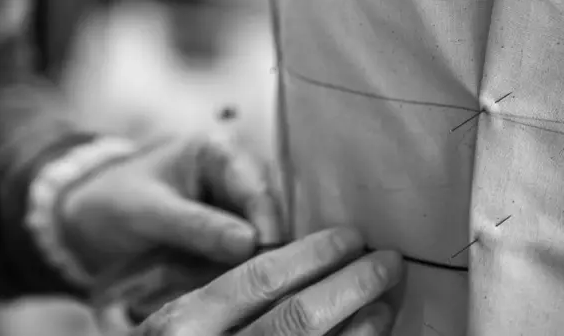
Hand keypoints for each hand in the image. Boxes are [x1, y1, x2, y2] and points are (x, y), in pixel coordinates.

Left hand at [58, 134, 283, 278]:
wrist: (87, 225)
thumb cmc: (114, 202)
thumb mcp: (148, 211)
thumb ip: (197, 225)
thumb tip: (250, 244)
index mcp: (217, 152)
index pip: (256, 187)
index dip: (267, 224)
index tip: (266, 257)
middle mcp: (235, 179)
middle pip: (268, 217)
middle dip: (262, 251)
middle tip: (255, 282)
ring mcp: (233, 214)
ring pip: (259, 245)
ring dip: (247, 269)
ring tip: (234, 292)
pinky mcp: (227, 245)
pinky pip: (240, 264)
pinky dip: (233, 279)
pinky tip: (224, 296)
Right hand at [135, 227, 402, 335]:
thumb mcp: (176, 324)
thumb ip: (220, 296)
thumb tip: (295, 260)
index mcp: (181, 325)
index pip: (260, 279)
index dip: (313, 255)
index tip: (349, 237)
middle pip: (298, 317)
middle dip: (351, 284)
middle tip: (387, 261)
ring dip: (362, 321)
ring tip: (386, 296)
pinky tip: (373, 331)